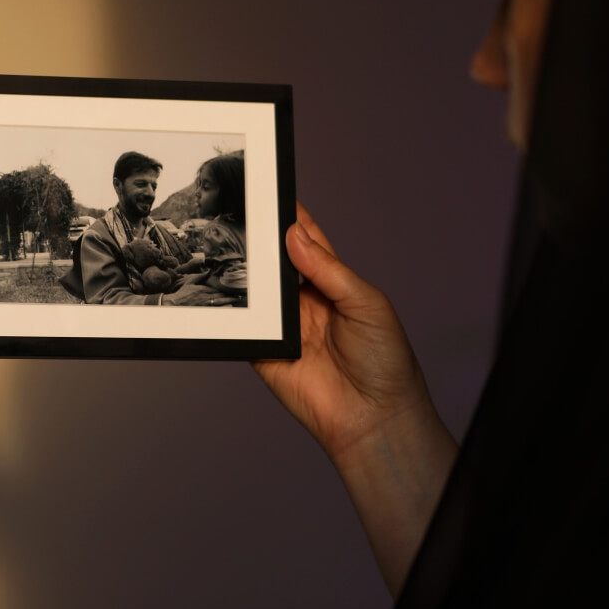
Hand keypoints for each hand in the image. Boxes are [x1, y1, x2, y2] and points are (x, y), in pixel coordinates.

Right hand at [164, 280, 240, 306]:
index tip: (231, 286)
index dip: (224, 288)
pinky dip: (221, 306)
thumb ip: (200, 276)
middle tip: (237, 294)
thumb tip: (208, 271)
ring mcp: (204, 304)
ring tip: (235, 299)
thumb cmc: (183, 292)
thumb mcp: (190, 282)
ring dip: (227, 301)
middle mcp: (204, 296)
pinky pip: (214, 307)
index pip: (216, 288)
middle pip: (219, 295)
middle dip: (228, 294)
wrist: (176, 303)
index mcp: (202, 289)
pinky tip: (227, 306)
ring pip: (218, 302)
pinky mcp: (203, 308)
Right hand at [254, 203, 457, 596]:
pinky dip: (230, 311)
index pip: (305, 241)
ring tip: (227, 244)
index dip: (289, 216)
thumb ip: (328, 270)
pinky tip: (222, 291)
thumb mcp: (366, 303)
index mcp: (331, 282)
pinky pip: (240, 326)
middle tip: (239, 213)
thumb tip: (294, 236)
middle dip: (257, 239)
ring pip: (253, 289)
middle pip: (272, 261)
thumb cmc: (385, 361)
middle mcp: (304, 300)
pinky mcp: (263, 352)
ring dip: (241, 271)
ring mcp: (282, 326)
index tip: (270, 190)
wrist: (374, 417)